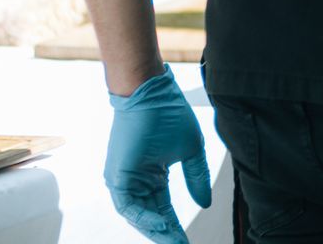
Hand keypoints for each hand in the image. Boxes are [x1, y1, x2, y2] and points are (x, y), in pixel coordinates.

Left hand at [103, 67, 211, 243]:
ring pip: (137, 215)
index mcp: (152, 174)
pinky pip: (127, 205)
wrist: (151, 92)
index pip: (164, 208)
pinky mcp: (117, 175)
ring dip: (155, 229)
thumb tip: (204, 203)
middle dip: (166, 233)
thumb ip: (196, 178)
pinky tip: (160, 224)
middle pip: (151, 216)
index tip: (187, 241)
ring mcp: (125, 179)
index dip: (176, 226)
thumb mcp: (190, 150)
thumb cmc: (169, 113)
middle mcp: (136, 180)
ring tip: (172, 240)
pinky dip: (142, 217)